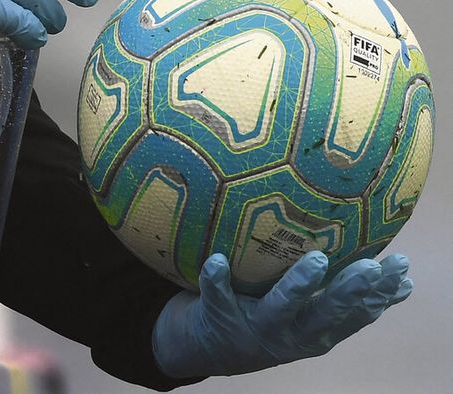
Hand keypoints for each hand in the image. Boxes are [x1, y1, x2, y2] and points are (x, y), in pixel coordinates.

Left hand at [152, 251, 411, 377]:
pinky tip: (216, 259)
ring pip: (279, 308)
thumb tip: (402, 279)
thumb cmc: (267, 320)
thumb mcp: (308, 317)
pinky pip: (217, 296)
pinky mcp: (218, 316)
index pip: (356, 315)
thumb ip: (348, 302)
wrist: (205, 348)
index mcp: (315, 332)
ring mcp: (255, 327)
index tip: (400, 269)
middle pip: (324, 314)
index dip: (380, 295)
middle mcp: (290, 334)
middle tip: (370, 266)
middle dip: (348, 291)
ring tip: (316, 261)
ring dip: (297, 286)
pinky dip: (216, 279)